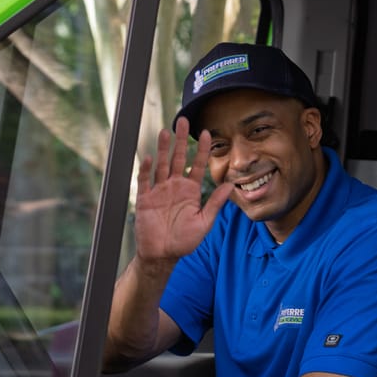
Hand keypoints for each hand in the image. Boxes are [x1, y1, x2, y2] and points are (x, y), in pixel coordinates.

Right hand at [134, 117, 231, 268]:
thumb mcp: (204, 223)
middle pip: (178, 158)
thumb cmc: (184, 241)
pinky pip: (145, 181)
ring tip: (166, 132)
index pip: (197, 165)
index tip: (206, 133)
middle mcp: (175, 187)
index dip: (202, 150)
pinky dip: (147, 170)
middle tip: (183, 121)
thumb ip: (215, 203)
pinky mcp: (145, 199)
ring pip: (162, 165)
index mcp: (190, 191)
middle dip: (181, 140)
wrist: (162, 255)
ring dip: (163, 149)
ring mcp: (159, 191)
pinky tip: (150, 158)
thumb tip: (231, 186)